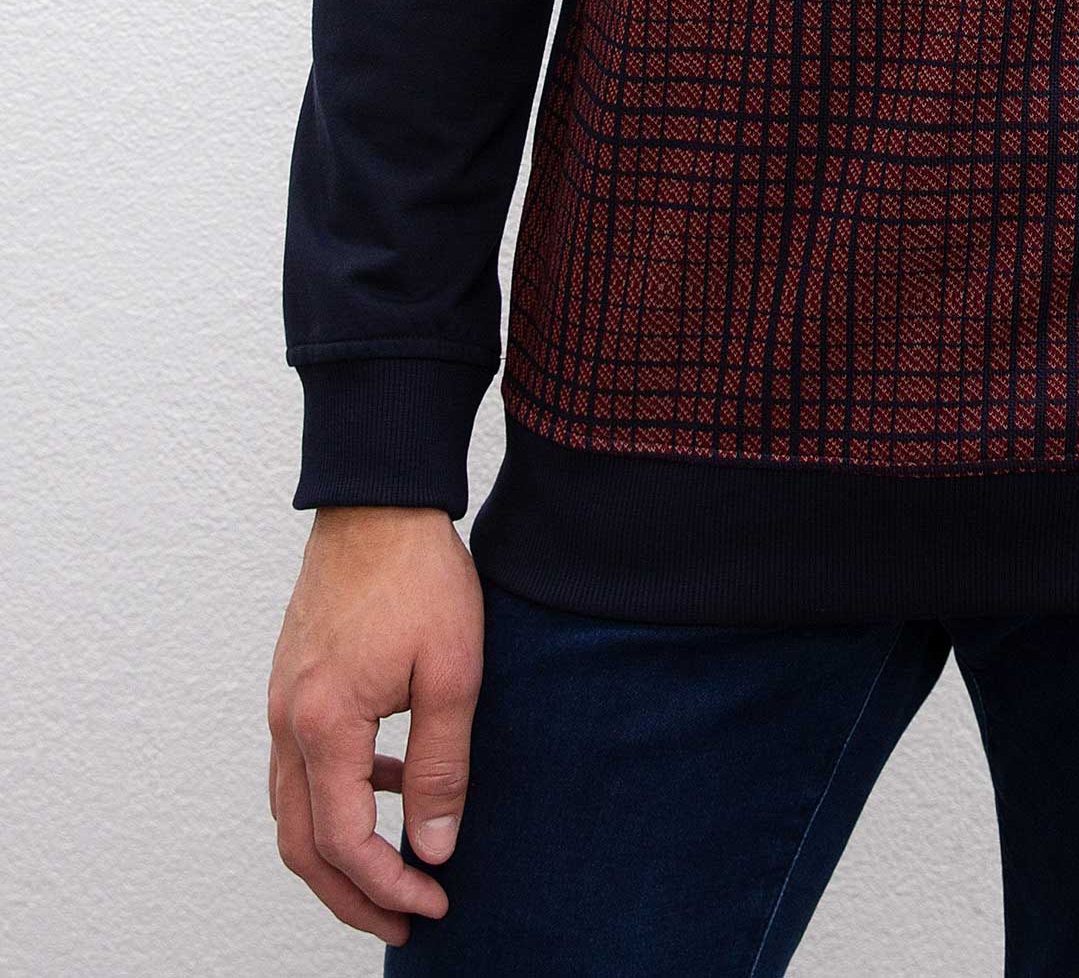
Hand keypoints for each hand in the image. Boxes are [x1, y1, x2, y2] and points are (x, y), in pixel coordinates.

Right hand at [267, 505, 483, 944]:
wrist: (377, 498)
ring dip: (339, 853)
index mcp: (324, 724)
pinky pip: (302, 766)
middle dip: (351, 896)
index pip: (344, 841)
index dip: (387, 886)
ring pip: (293, 810)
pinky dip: (339, 797)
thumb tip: (434, 849)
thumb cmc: (418, 573)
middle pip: (301, 844)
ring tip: (398, 872)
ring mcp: (282, 701)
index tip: (434, 904)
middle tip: (403, 922)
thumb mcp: (453, 672)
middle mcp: (287, 721)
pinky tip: (393, 784)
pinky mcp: (292, 683)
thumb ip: (442, 765)